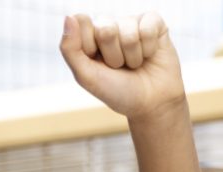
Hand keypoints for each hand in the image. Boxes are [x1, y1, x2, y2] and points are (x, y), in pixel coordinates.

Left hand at [60, 13, 185, 120]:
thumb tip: (69, 17)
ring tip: (134, 65)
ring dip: (132, 57)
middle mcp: (109, 25)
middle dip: (113, 56)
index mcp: (89, 36)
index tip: (97, 64)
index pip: (82, 21)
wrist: (150, 104)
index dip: (89, 46)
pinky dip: (148, 49)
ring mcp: (131, 22)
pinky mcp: (153, 22)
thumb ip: (70, 49)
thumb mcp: (86, 76)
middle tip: (119, 67)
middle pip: (105, 29)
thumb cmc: (117, 91)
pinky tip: (149, 55)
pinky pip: (147, 28)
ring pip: (128, 32)